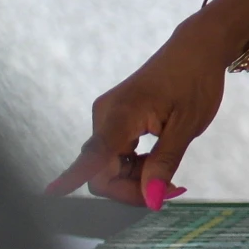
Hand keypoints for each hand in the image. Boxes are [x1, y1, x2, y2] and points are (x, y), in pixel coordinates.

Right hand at [46, 14, 242, 205]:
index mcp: (123, 114)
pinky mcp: (113, 120)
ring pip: (108, 165)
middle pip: (102, 170)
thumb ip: (165, 163)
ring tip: (170, 177)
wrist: (196, 49)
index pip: (94, 153)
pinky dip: (133, 166)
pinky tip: (156, 164)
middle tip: (169, 191)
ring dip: (134, 178)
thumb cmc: (195, 81)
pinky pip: (113, 154)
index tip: (52, 193)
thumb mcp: (187, 126)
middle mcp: (105, 116)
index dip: (74, 176)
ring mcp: (106, 117)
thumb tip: (152, 199)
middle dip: (131, 188)